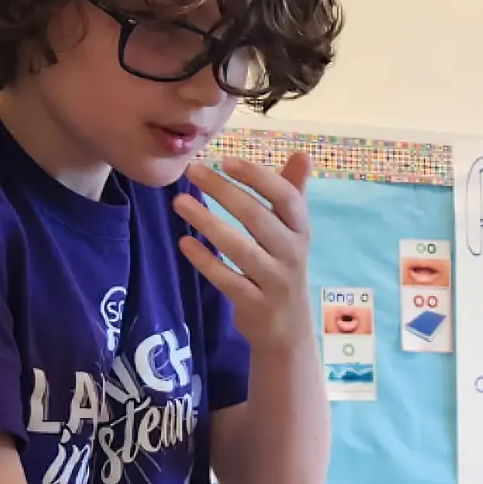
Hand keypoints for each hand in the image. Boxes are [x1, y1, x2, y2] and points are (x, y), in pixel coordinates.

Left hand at [174, 153, 313, 350]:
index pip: (286, 197)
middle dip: (224, 191)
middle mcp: (292, 254)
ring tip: (179, 202)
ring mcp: (274, 281)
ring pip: (240, 248)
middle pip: (258, 218)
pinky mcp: (255, 304)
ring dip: (208, 222)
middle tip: (193, 171)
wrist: (287, 329)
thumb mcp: (293, 233)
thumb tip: (303, 154)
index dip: (258, 177)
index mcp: (301, 231)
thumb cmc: (283, 268)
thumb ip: (293, 192)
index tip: (226, 160)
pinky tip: (183, 242)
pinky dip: (205, 261)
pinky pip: (227, 279)